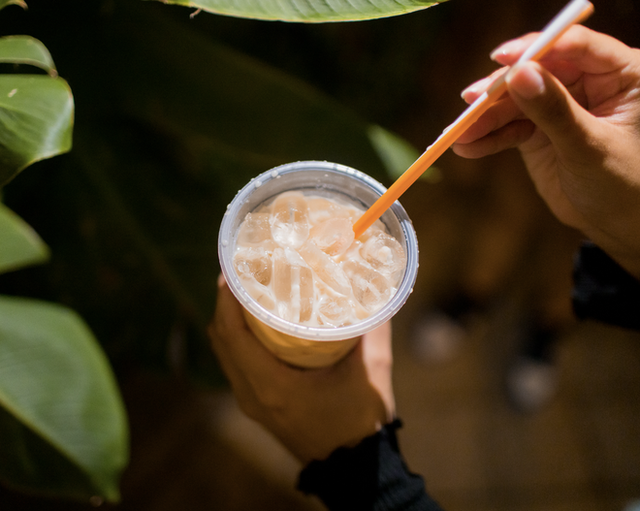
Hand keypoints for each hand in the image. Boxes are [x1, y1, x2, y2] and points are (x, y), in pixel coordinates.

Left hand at [209, 275, 395, 464]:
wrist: (353, 468)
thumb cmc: (360, 422)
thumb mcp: (371, 372)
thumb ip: (373, 328)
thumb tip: (377, 288)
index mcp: (272, 385)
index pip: (232, 333)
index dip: (226, 298)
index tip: (233, 267)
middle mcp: (252, 394)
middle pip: (221, 338)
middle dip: (226, 301)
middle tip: (242, 270)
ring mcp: (251, 402)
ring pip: (225, 351)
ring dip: (230, 319)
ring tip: (247, 289)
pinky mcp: (257, 405)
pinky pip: (235, 363)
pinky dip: (237, 338)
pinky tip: (257, 321)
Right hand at [453, 25, 639, 278]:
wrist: (617, 224)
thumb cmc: (624, 184)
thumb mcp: (589, 146)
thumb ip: (554, 110)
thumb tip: (519, 74)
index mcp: (620, 73)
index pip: (574, 47)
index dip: (537, 49)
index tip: (502, 58)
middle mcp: (588, 82)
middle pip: (536, 72)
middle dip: (500, 89)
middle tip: (470, 102)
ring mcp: (560, 106)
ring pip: (516, 101)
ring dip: (486, 118)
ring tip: (459, 134)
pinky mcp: (539, 130)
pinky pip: (509, 127)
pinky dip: (488, 138)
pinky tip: (468, 148)